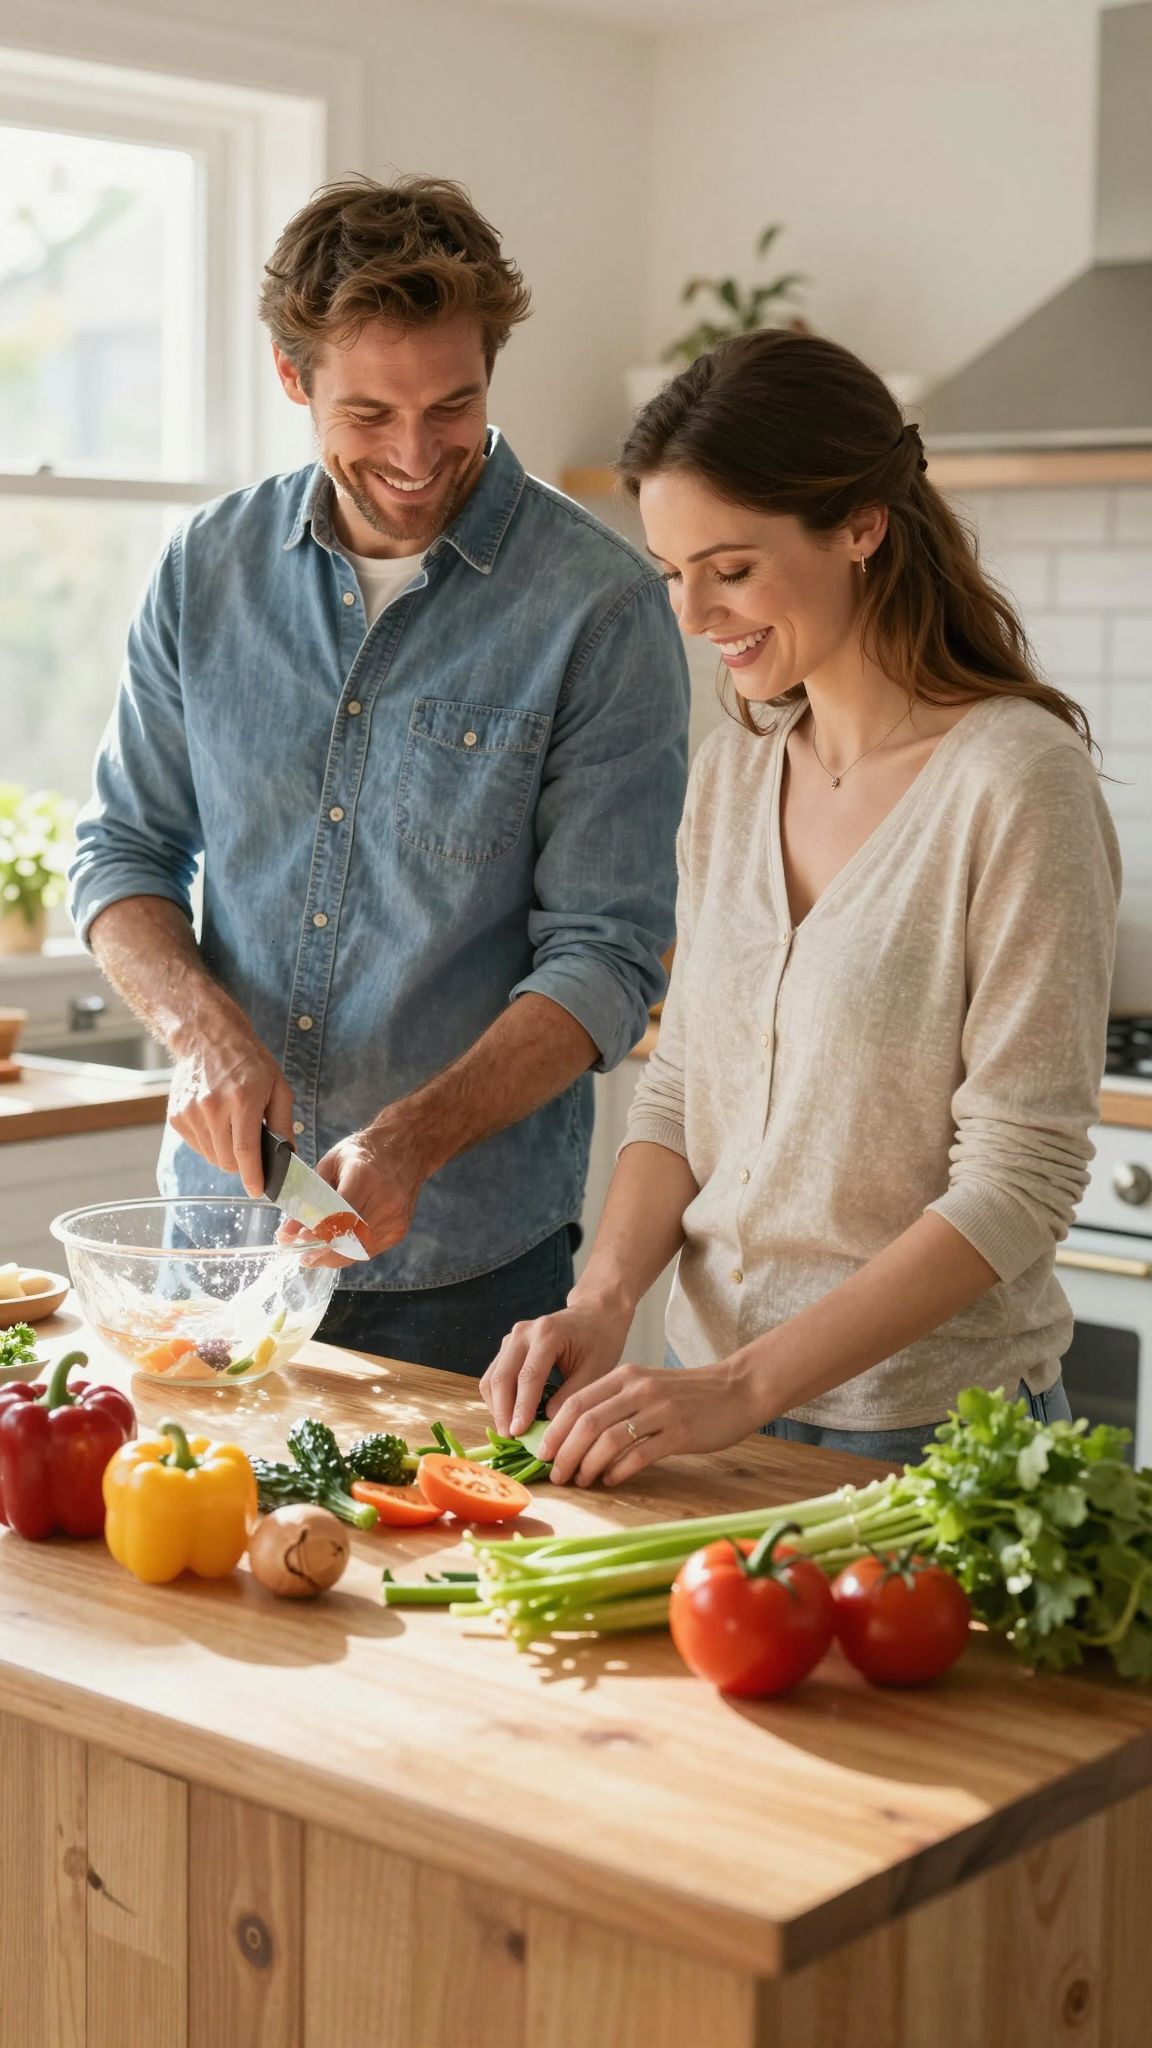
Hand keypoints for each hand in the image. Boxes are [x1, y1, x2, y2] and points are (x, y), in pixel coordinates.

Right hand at [168, 1014, 293, 1196]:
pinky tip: (217, 1123)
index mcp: (242, 1100)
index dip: (253, 1177)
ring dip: (226, 1153)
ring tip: (233, 1129)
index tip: (258, 1192)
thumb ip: (284, 1124)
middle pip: (228, 1160)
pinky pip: (197, 1146)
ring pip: (212, 1157)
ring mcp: (191, 1113)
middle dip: (243, 1165)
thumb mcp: (278, 1087)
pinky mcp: (176, 1116)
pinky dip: (210, 1144)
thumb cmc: (249, 1061)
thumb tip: (288, 1156)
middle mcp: (213, 1108)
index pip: (246, 1152)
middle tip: (252, 1151)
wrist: (208, 1037)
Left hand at [303, 1116, 430, 1264]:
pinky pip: (369, 1251)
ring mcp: (395, 1217)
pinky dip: (350, 1253)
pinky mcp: (399, 1230)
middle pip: (348, 1238)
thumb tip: (288, 1232)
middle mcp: (385, 1200)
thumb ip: (309, 1197)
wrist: (405, 1149)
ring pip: (358, 1251)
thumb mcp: (331, 1163)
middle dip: (320, 1251)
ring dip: (333, 1256)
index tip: (296, 1240)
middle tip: (301, 1254)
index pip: (338, 1216)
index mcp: (364, 1176)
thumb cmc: (364, 1153)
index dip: (316, 1233)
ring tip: (314, 1253)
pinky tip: (336, 1247)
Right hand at [480, 1295, 632, 1437]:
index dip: (521, 1409)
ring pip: (492, 1378)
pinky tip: (510, 1416)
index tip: (518, 1435)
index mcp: (547, 1334)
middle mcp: (523, 1333)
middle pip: (501, 1377)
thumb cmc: (600, 1341)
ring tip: (509, 1431)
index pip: (528, 1377)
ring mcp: (512, 1337)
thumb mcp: (595, 1370)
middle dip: (502, 1412)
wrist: (595, 1314)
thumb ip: (571, 1397)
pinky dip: (498, 1398)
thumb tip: (547, 1426)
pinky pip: (494, 1375)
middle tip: (509, 1439)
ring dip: (497, 1407)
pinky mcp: (508, 1346)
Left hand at [538, 1354, 763, 1488]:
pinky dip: (618, 1470)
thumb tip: (577, 1434)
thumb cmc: (689, 1393)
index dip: (554, 1430)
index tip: (543, 1454)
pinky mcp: (680, 1432)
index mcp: (626, 1375)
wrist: (738, 1389)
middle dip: (565, 1452)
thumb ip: (616, 1402)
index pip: (577, 1402)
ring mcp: (660, 1410)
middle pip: (586, 1422)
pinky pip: (639, 1454)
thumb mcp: (647, 1386)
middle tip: (557, 1474)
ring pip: (609, 1440)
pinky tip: (611, 1480)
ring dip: (588, 1465)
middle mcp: (639, 1389)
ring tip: (581, 1480)